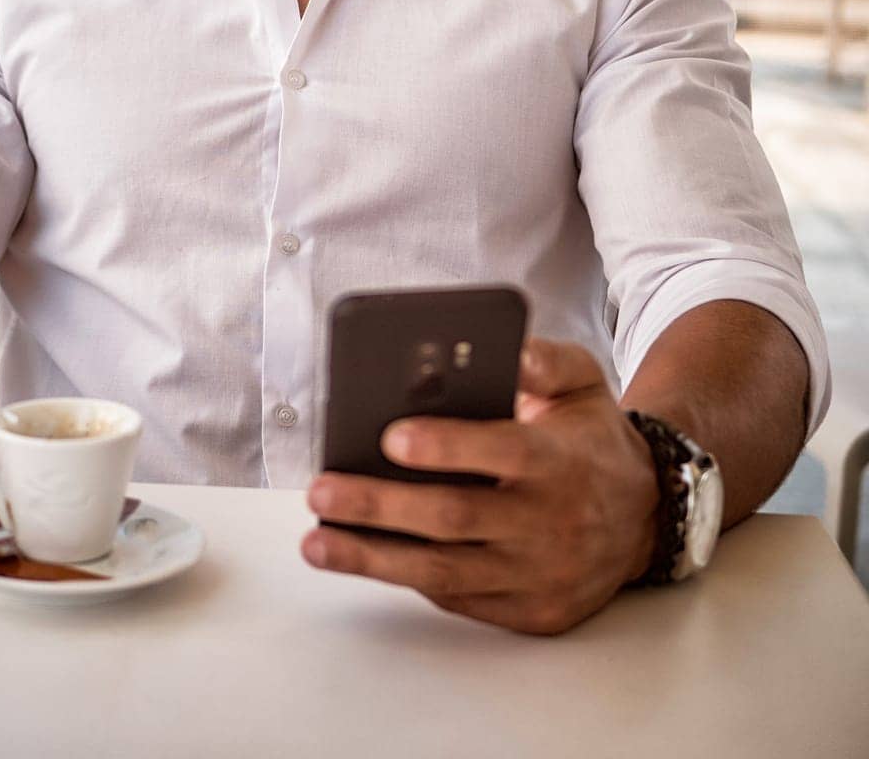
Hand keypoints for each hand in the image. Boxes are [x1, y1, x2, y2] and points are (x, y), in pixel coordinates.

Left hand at [301, 337, 660, 635]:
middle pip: (456, 518)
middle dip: (381, 507)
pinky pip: (458, 598)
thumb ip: (546, 360)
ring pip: (446, 572)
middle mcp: (550, 523)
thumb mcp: (584, 383)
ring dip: (373, 559)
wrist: (648, 517)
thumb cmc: (592, 441)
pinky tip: (361, 558)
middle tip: (321, 490)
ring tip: (315, 542)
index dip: (447, 447)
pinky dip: (406, 579)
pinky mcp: (529, 611)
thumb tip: (510, 351)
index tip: (390, 437)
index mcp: (560, 462)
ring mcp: (539, 575)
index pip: (503, 453)